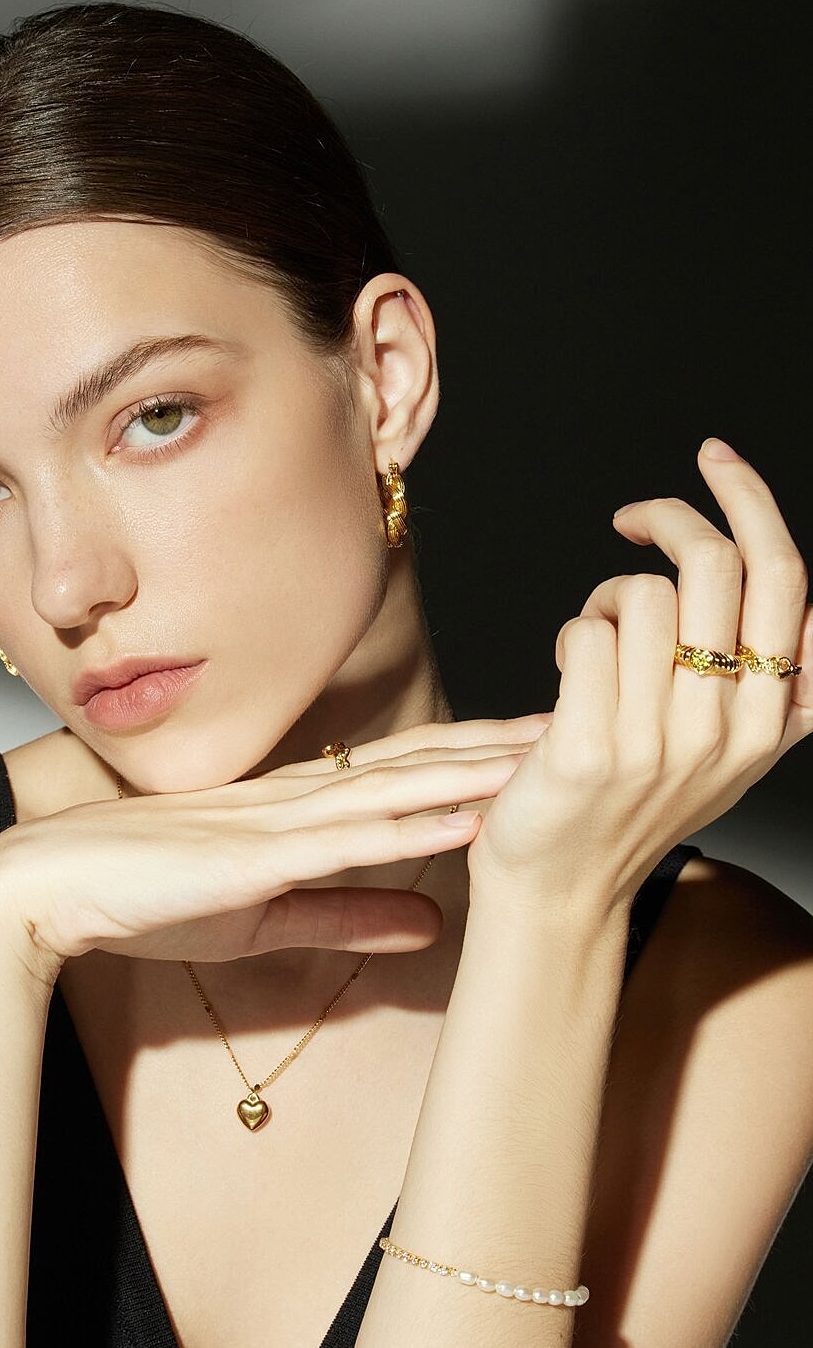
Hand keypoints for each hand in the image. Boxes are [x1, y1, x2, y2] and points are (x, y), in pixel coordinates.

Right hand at [0, 715, 550, 981]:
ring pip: (401, 789)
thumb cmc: (143, 895)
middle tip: (589, 719)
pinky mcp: (254, 856)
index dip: (482, 757)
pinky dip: (414, 827)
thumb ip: (349, 913)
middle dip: (507, 745)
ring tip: (553, 753)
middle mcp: (301, 801)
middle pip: (423, 764)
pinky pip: (348, 839)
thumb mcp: (267, 916)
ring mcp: (279, 822)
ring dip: (480, 772)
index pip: (410, 774)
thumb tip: (434, 924)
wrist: (46, 887)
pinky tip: (466, 816)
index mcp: (302, 809)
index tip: (549, 745)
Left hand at [466, 438, 812, 909]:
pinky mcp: (589, 750)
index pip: (785, 578)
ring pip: (642, 595)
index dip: (751, 500)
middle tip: (633, 519)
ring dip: (606, 600)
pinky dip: (571, 638)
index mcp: (776, 720)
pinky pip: (586, 635)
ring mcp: (661, 743)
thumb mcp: (727, 750)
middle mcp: (730, 730)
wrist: (561, 889)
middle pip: (716, 565)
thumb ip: (767, 677)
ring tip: (594, 647)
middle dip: (669, 517)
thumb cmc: (630, 805)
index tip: (714, 458)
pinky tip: (568, 677)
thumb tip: (780, 579)